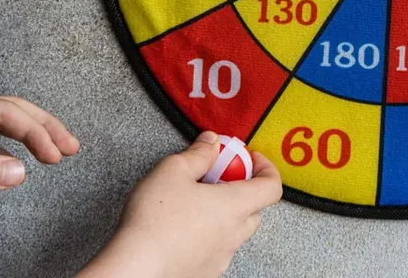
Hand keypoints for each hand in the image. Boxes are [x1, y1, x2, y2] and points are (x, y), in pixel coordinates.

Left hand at [0, 86, 79, 215]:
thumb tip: (19, 171)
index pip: (2, 111)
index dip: (35, 130)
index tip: (56, 152)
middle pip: (8, 109)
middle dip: (43, 126)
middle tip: (71, 146)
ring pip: (0, 124)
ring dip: (29, 137)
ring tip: (57, 152)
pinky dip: (7, 153)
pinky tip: (18, 164)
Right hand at [79, 132, 281, 277]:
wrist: (134, 268)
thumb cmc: (154, 219)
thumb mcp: (174, 170)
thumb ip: (199, 153)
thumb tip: (212, 142)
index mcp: (235, 206)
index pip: (272, 187)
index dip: (266, 168)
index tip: (250, 158)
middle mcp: (234, 234)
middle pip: (254, 209)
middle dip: (242, 190)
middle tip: (217, 179)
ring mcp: (221, 257)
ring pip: (235, 231)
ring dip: (225, 215)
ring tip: (196, 204)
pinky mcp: (205, 273)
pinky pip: (217, 250)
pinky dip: (209, 236)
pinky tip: (184, 229)